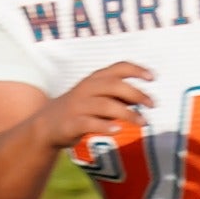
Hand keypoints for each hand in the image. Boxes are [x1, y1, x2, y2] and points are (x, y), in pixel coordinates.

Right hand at [36, 62, 152, 150]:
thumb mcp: (97, 97)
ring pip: (105, 105)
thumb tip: (142, 99)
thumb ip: (118, 96)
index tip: (153, 77)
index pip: (117, 68)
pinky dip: (104, 126)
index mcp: (95, 80)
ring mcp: (78, 106)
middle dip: (136, 93)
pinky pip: (89, 123)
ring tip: (143, 122)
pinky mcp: (71, 123)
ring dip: (127, 113)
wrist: (46, 125)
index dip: (136, 70)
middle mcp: (86, 89)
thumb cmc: (80, 109)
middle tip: (152, 104)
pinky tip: (117, 130)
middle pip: (114, 85)